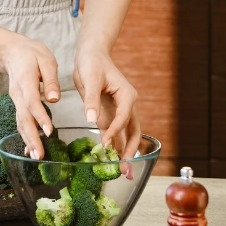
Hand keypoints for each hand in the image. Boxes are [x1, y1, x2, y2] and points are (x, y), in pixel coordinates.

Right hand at [0, 36, 60, 160]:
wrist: (11, 51)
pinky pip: (20, 121)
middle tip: (40, 155)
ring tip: (36, 157)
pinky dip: (24, 136)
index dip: (40, 118)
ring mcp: (15, 100)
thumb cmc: (31, 54)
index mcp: (26, 81)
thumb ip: (50, 79)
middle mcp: (18, 94)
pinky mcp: (18, 104)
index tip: (50, 132)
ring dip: (28, 140)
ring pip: (20, 123)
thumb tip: (54, 99)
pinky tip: (30, 149)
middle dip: (32, 138)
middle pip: (24, 118)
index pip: (32, 102)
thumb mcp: (45, 59)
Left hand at [73, 45, 140, 159]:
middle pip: (134, 132)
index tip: (105, 143)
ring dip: (126, 152)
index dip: (115, 131)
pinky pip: (116, 131)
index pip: (124, 118)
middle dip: (131, 151)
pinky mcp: (111, 113)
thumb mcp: (91, 79)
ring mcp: (121, 110)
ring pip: (128, 134)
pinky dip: (116, 145)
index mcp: (127, 95)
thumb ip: (91, 100)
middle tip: (126, 170)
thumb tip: (91, 120)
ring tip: (124, 171)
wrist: (91, 54)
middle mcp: (128, 104)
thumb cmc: (92, 63)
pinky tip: (113, 158)